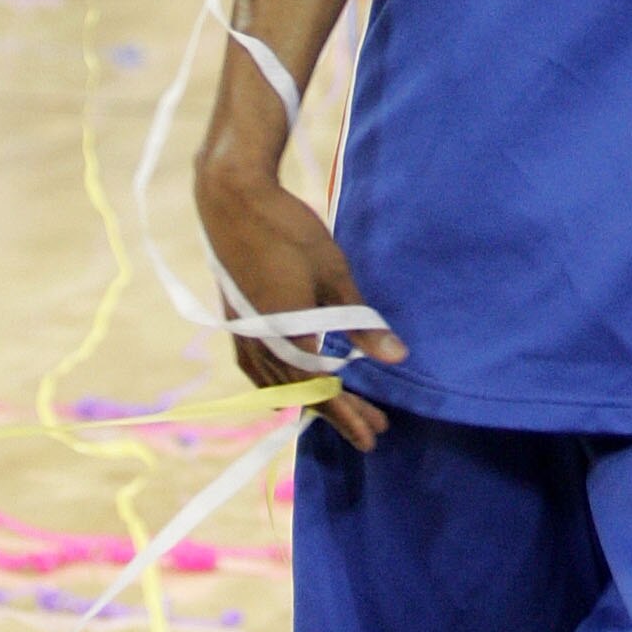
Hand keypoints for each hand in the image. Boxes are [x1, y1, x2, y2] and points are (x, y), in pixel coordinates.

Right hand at [196, 161, 407, 449]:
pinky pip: (261, 371)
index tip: (377, 433)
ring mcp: (244, 336)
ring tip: (342, 410)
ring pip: (278, 387)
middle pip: (301, 396)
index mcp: (286, 340)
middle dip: (339, 414)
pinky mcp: (237, 324)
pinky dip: (284, 385)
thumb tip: (398, 357)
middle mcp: (260, 347)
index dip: (350, 416)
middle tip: (375, 428)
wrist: (234, 199)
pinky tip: (296, 383)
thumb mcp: (335, 276)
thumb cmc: (288, 231)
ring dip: (311, 401)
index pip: (322, 394)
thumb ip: (361, 323)